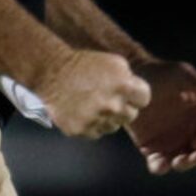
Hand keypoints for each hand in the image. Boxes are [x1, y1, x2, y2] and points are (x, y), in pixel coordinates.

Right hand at [34, 48, 150, 139]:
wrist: (52, 73)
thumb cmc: (84, 65)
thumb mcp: (114, 63)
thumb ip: (130, 79)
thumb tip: (137, 94)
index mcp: (124, 86)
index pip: (144, 99)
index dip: (136, 95)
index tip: (128, 93)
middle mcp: (112, 106)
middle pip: (131, 116)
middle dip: (123, 107)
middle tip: (108, 98)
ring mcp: (96, 120)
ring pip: (114, 126)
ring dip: (107, 118)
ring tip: (93, 104)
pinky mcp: (81, 130)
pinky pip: (96, 133)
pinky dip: (92, 124)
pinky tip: (83, 111)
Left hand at [128, 58, 195, 173]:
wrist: (131, 80)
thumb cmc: (160, 73)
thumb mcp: (179, 74)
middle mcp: (190, 130)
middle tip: (192, 158)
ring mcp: (173, 141)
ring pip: (184, 160)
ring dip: (183, 164)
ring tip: (176, 162)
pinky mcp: (153, 149)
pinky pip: (160, 163)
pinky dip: (160, 166)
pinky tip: (157, 163)